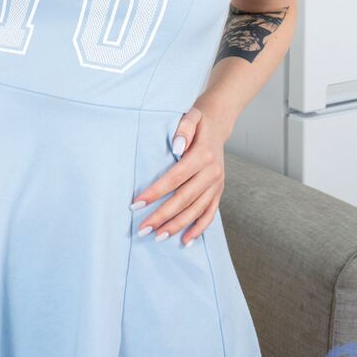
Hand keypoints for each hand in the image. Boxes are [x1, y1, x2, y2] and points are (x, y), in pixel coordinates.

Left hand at [129, 105, 228, 246]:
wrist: (218, 123)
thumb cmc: (198, 121)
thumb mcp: (191, 115)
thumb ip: (184, 128)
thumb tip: (177, 146)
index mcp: (202, 155)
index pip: (175, 178)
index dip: (156, 192)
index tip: (137, 203)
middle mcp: (212, 173)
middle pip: (184, 199)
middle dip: (162, 215)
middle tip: (142, 228)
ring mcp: (217, 184)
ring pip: (196, 210)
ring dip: (177, 225)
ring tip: (158, 236)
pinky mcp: (219, 191)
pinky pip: (210, 213)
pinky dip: (199, 228)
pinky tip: (185, 240)